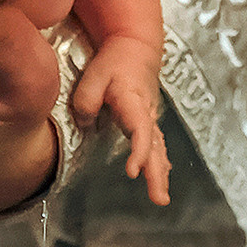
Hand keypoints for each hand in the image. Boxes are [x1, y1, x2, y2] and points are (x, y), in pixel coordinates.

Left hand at [73, 45, 170, 206]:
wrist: (135, 48)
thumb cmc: (116, 61)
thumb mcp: (95, 73)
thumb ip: (87, 98)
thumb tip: (86, 122)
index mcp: (135, 101)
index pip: (141, 130)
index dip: (139, 152)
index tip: (133, 172)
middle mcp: (147, 113)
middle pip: (155, 146)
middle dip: (156, 173)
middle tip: (159, 198)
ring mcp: (150, 119)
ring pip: (158, 149)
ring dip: (160, 174)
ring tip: (160, 197)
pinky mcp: (148, 123)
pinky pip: (156, 146)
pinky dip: (159, 164)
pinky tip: (160, 180)